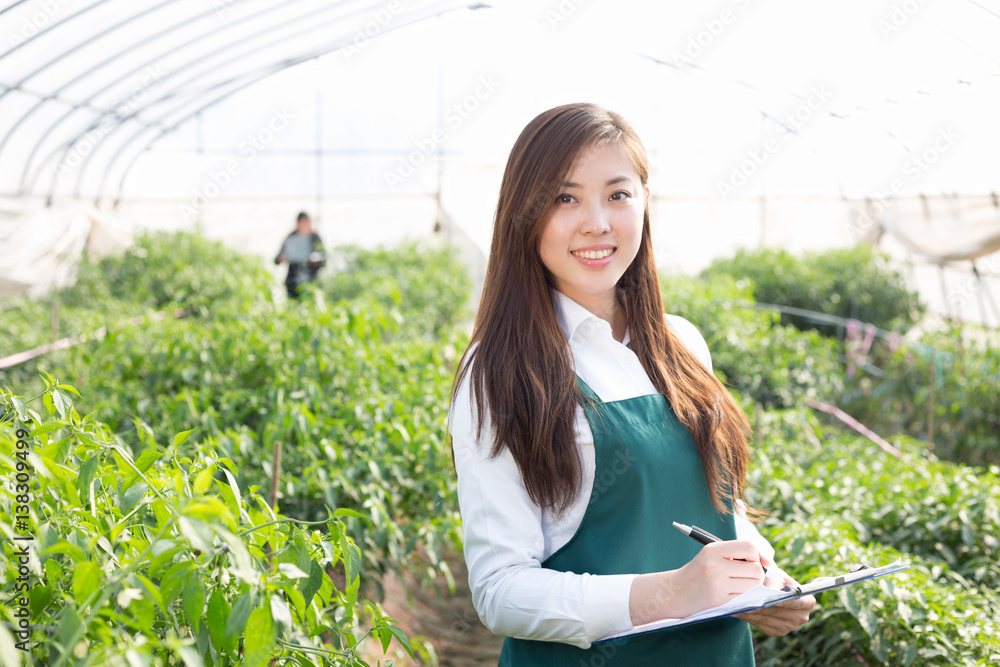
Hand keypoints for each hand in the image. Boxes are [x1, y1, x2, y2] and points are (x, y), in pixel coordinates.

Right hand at [630, 540, 766, 624]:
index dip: (759, 555)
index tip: (760, 562)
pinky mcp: (719, 599)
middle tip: (747, 576)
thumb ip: (736, 554)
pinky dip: (742, 596)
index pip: (749, 547)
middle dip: (757, 574)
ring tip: (738, 585)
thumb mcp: (711, 555)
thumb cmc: (698, 572)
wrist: (673, 592)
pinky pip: (744, 597)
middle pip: (755, 568)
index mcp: (713, 549)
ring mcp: (717, 583)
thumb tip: (767, 562)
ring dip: (751, 586)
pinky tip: (730, 594)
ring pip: (753, 584)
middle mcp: (715, 564)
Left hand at [734, 572, 815, 635]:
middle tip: (744, 600)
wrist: (770, 587)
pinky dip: (747, 617)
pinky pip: (759, 624)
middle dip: (759, 605)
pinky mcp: (775, 631)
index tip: (769, 598)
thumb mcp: (776, 574)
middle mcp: (801, 617)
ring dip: (749, 611)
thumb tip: (770, 591)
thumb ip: (775, 581)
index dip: (782, 600)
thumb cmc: (774, 577)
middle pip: (777, 611)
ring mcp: (788, 627)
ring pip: (765, 618)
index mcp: (807, 602)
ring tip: (735, 604)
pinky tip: (737, 610)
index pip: (795, 602)